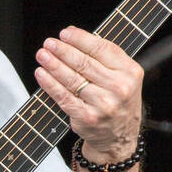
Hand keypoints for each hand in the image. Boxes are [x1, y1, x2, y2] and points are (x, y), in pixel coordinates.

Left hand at [34, 27, 142, 162]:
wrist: (118, 138)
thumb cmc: (117, 102)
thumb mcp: (123, 78)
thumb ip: (104, 58)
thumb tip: (73, 35)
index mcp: (130, 72)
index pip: (102, 48)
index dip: (80, 39)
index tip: (65, 33)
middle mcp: (119, 87)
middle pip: (85, 63)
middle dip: (63, 50)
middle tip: (49, 43)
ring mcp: (104, 104)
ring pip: (72, 79)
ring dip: (53, 65)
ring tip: (42, 55)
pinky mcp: (87, 118)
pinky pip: (64, 97)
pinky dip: (50, 84)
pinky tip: (41, 74)